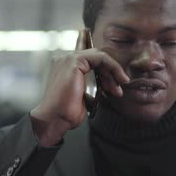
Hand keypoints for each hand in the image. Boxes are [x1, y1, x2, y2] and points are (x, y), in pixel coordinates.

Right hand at [30, 29, 129, 145]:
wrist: (56, 118)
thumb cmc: (66, 111)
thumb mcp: (82, 94)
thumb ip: (90, 83)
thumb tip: (107, 82)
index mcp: (65, 66)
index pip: (91, 61)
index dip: (105, 72)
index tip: (115, 86)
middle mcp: (65, 59)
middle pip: (96, 58)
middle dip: (111, 73)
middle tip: (117, 89)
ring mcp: (68, 58)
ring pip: (100, 56)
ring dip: (114, 71)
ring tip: (119, 89)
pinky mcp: (74, 61)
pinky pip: (101, 58)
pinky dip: (113, 67)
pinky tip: (119, 79)